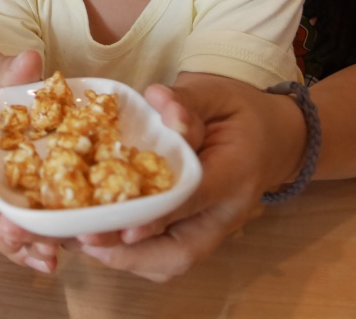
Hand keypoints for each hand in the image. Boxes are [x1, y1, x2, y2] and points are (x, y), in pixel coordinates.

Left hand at [75, 76, 304, 281]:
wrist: (273, 138)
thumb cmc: (241, 113)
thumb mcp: (219, 94)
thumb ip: (189, 99)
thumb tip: (157, 98)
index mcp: (235, 173)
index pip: (195, 199)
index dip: (159, 215)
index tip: (125, 226)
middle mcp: (225, 212)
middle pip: (182, 251)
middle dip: (132, 253)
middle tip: (86, 239)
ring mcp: (211, 228)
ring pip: (171, 261)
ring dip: (126, 258)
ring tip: (82, 241)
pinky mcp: (196, 231)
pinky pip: (165, 255)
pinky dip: (131, 254)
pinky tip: (97, 238)